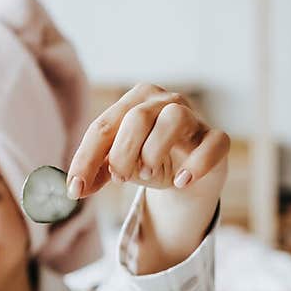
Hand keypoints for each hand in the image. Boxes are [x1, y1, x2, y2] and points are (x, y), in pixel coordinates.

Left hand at [66, 84, 228, 198]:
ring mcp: (194, 117)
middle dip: (122, 154)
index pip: (103, 127)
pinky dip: (196, 164)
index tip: (75, 189)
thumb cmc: (149, 160)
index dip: (86, 159)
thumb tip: (75, 188)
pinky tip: (181, 181)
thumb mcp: (120, 165)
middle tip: (120, 179)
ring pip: (174, 119)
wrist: (188, 173)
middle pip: (136, 119)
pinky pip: (213, 143)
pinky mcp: (216, 138)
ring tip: (148, 175)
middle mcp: (164, 101)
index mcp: (133, 102)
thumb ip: (97, 172)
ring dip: (154, 152)